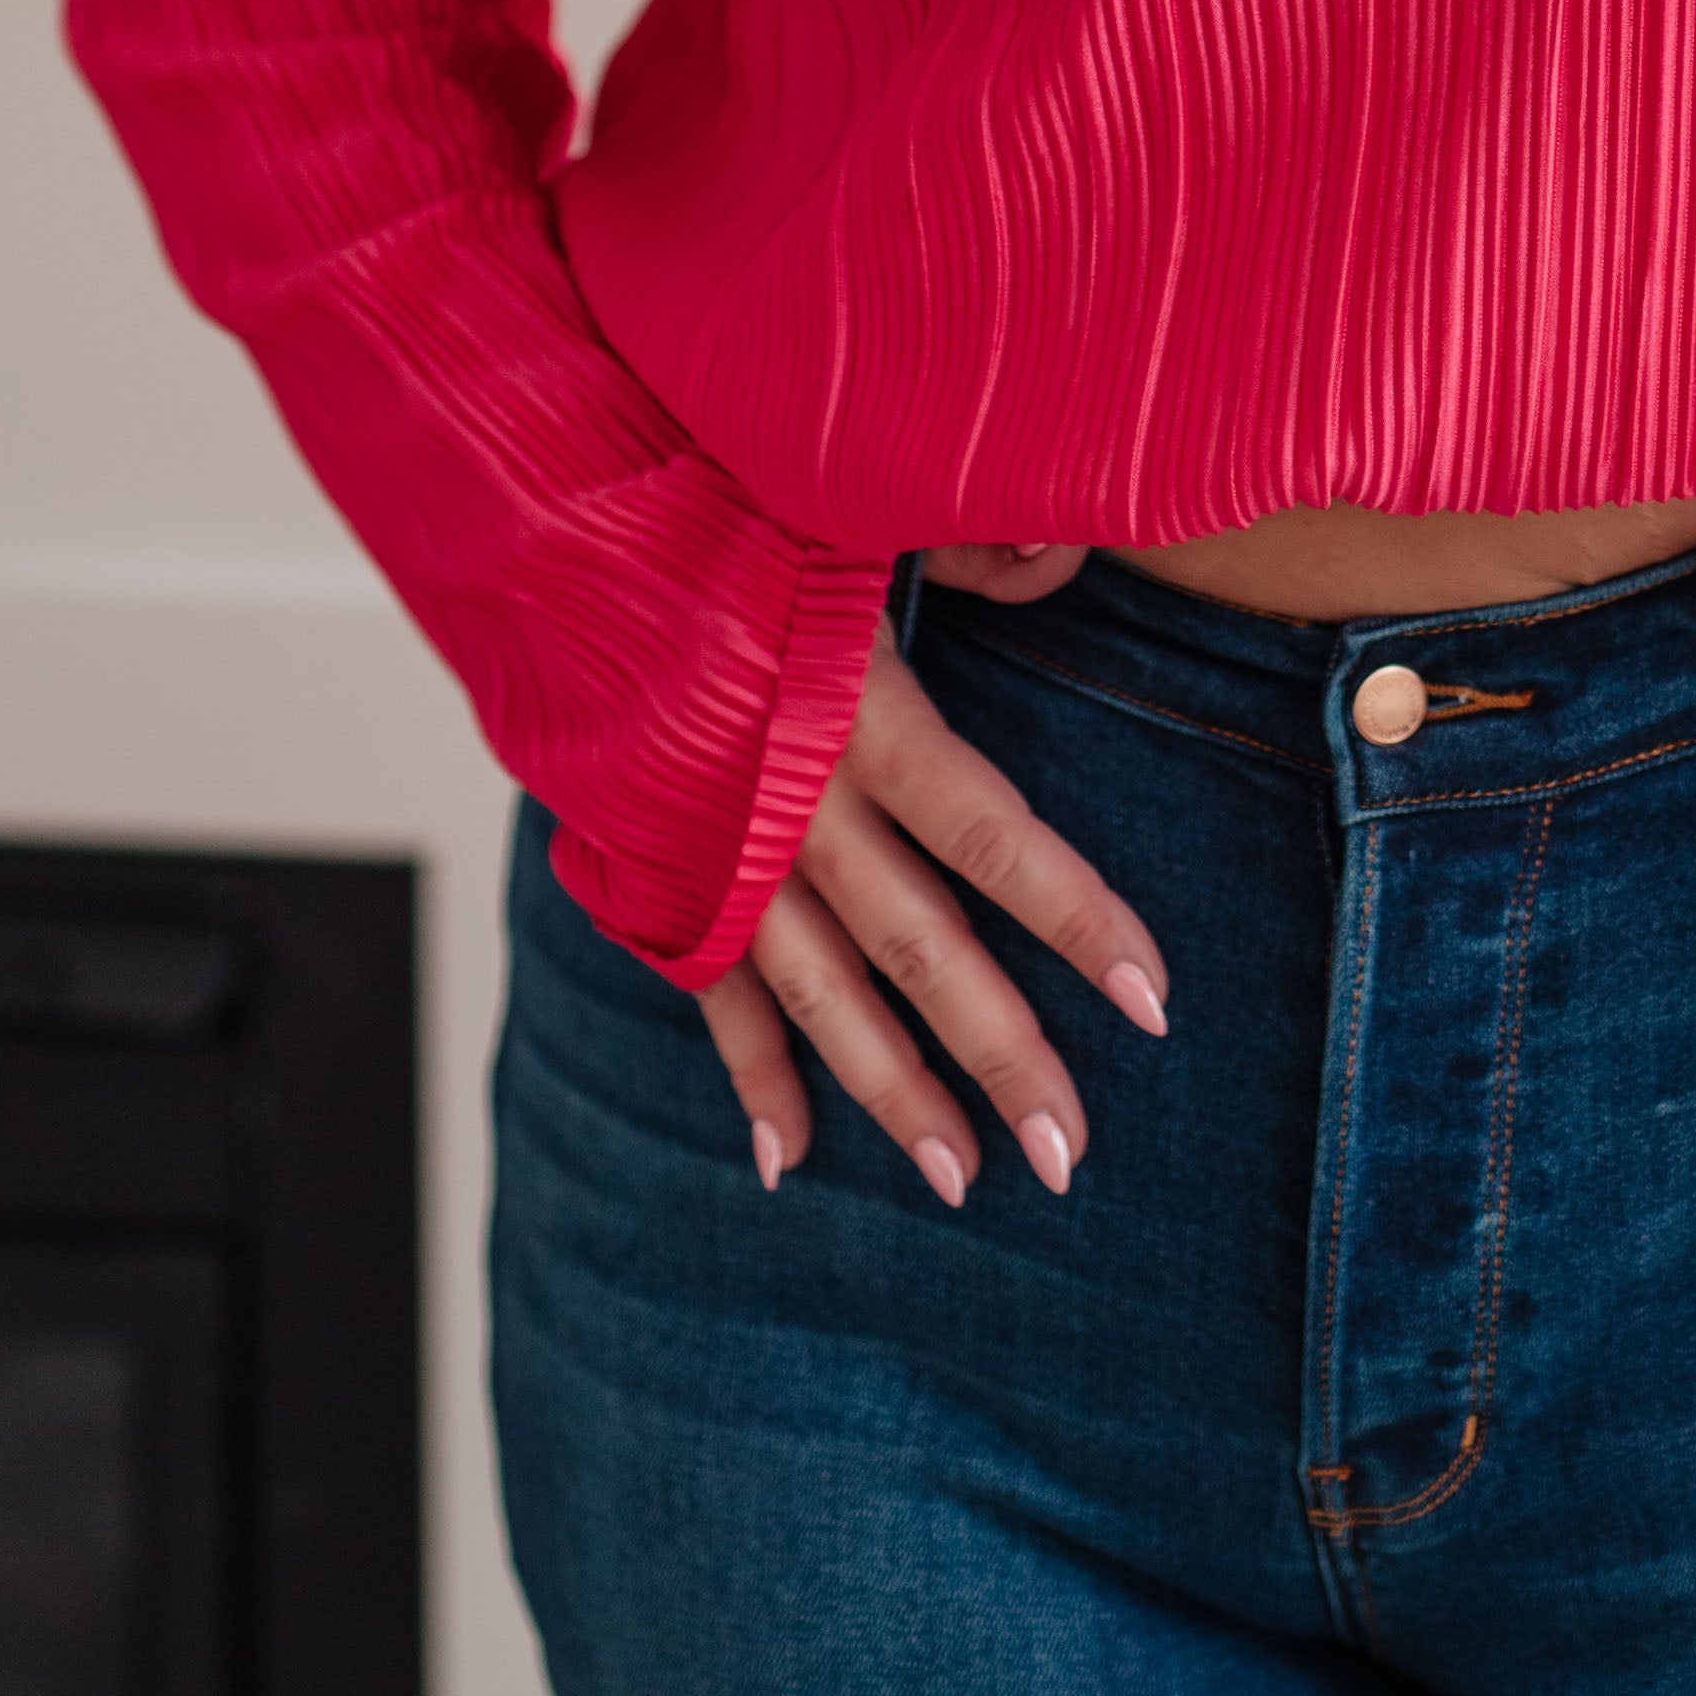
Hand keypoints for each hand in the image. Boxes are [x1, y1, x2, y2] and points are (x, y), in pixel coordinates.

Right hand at [695, 571, 1168, 1213]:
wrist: (542, 546)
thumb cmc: (718, 520)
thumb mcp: (849, 513)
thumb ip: (966, 540)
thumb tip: (1055, 555)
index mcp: (858, 713)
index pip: (991, 835)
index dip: (1076, 917)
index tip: (1153, 1002)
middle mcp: (794, 802)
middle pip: (918, 946)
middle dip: (999, 1052)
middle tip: (1070, 1155)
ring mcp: (722, 853)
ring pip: (821, 993)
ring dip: (892, 1093)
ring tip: (962, 1181)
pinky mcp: (662, 875)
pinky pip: (713, 993)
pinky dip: (751, 1075)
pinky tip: (789, 1158)